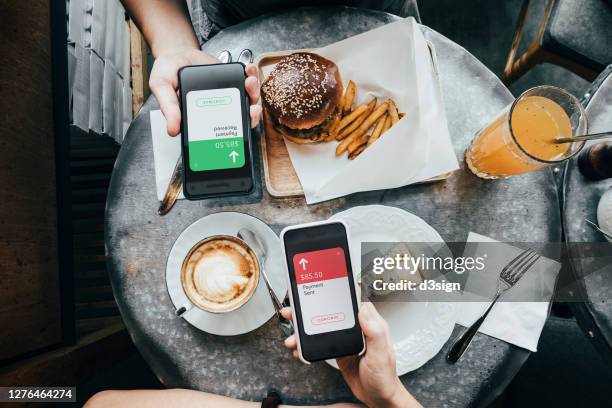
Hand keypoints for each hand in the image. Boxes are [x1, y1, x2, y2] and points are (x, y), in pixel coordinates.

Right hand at [149, 47, 261, 135]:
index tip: (241, 125)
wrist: (176, 53)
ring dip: (253, 93)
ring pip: (245, 100)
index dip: (233, 133)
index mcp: (200, 117)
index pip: (219, 132)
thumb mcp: (162, 88)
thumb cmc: (168, 73)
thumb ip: (168, 107)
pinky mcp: (230, 81)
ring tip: (250, 82)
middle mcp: (216, 109)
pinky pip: (245, 82)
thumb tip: (172, 130)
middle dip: (250, 114)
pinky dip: (251, 76)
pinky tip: (249, 70)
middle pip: (239, 117)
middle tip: (252, 107)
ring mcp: (225, 95)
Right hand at [281, 303, 420, 407]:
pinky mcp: (338, 350)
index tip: (321, 288)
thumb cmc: (384, 377)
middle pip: (332, 311)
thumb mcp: (381, 354)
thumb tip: (364, 309)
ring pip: (323, 326)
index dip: (336, 292)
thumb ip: (374, 331)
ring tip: (293, 335)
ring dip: (305, 329)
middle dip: (311, 310)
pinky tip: (300, 348)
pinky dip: (308, 344)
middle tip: (295, 311)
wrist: (378, 398)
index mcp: (369, 324)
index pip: (352, 301)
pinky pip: (320, 342)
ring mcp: (346, 339)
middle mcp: (357, 329)